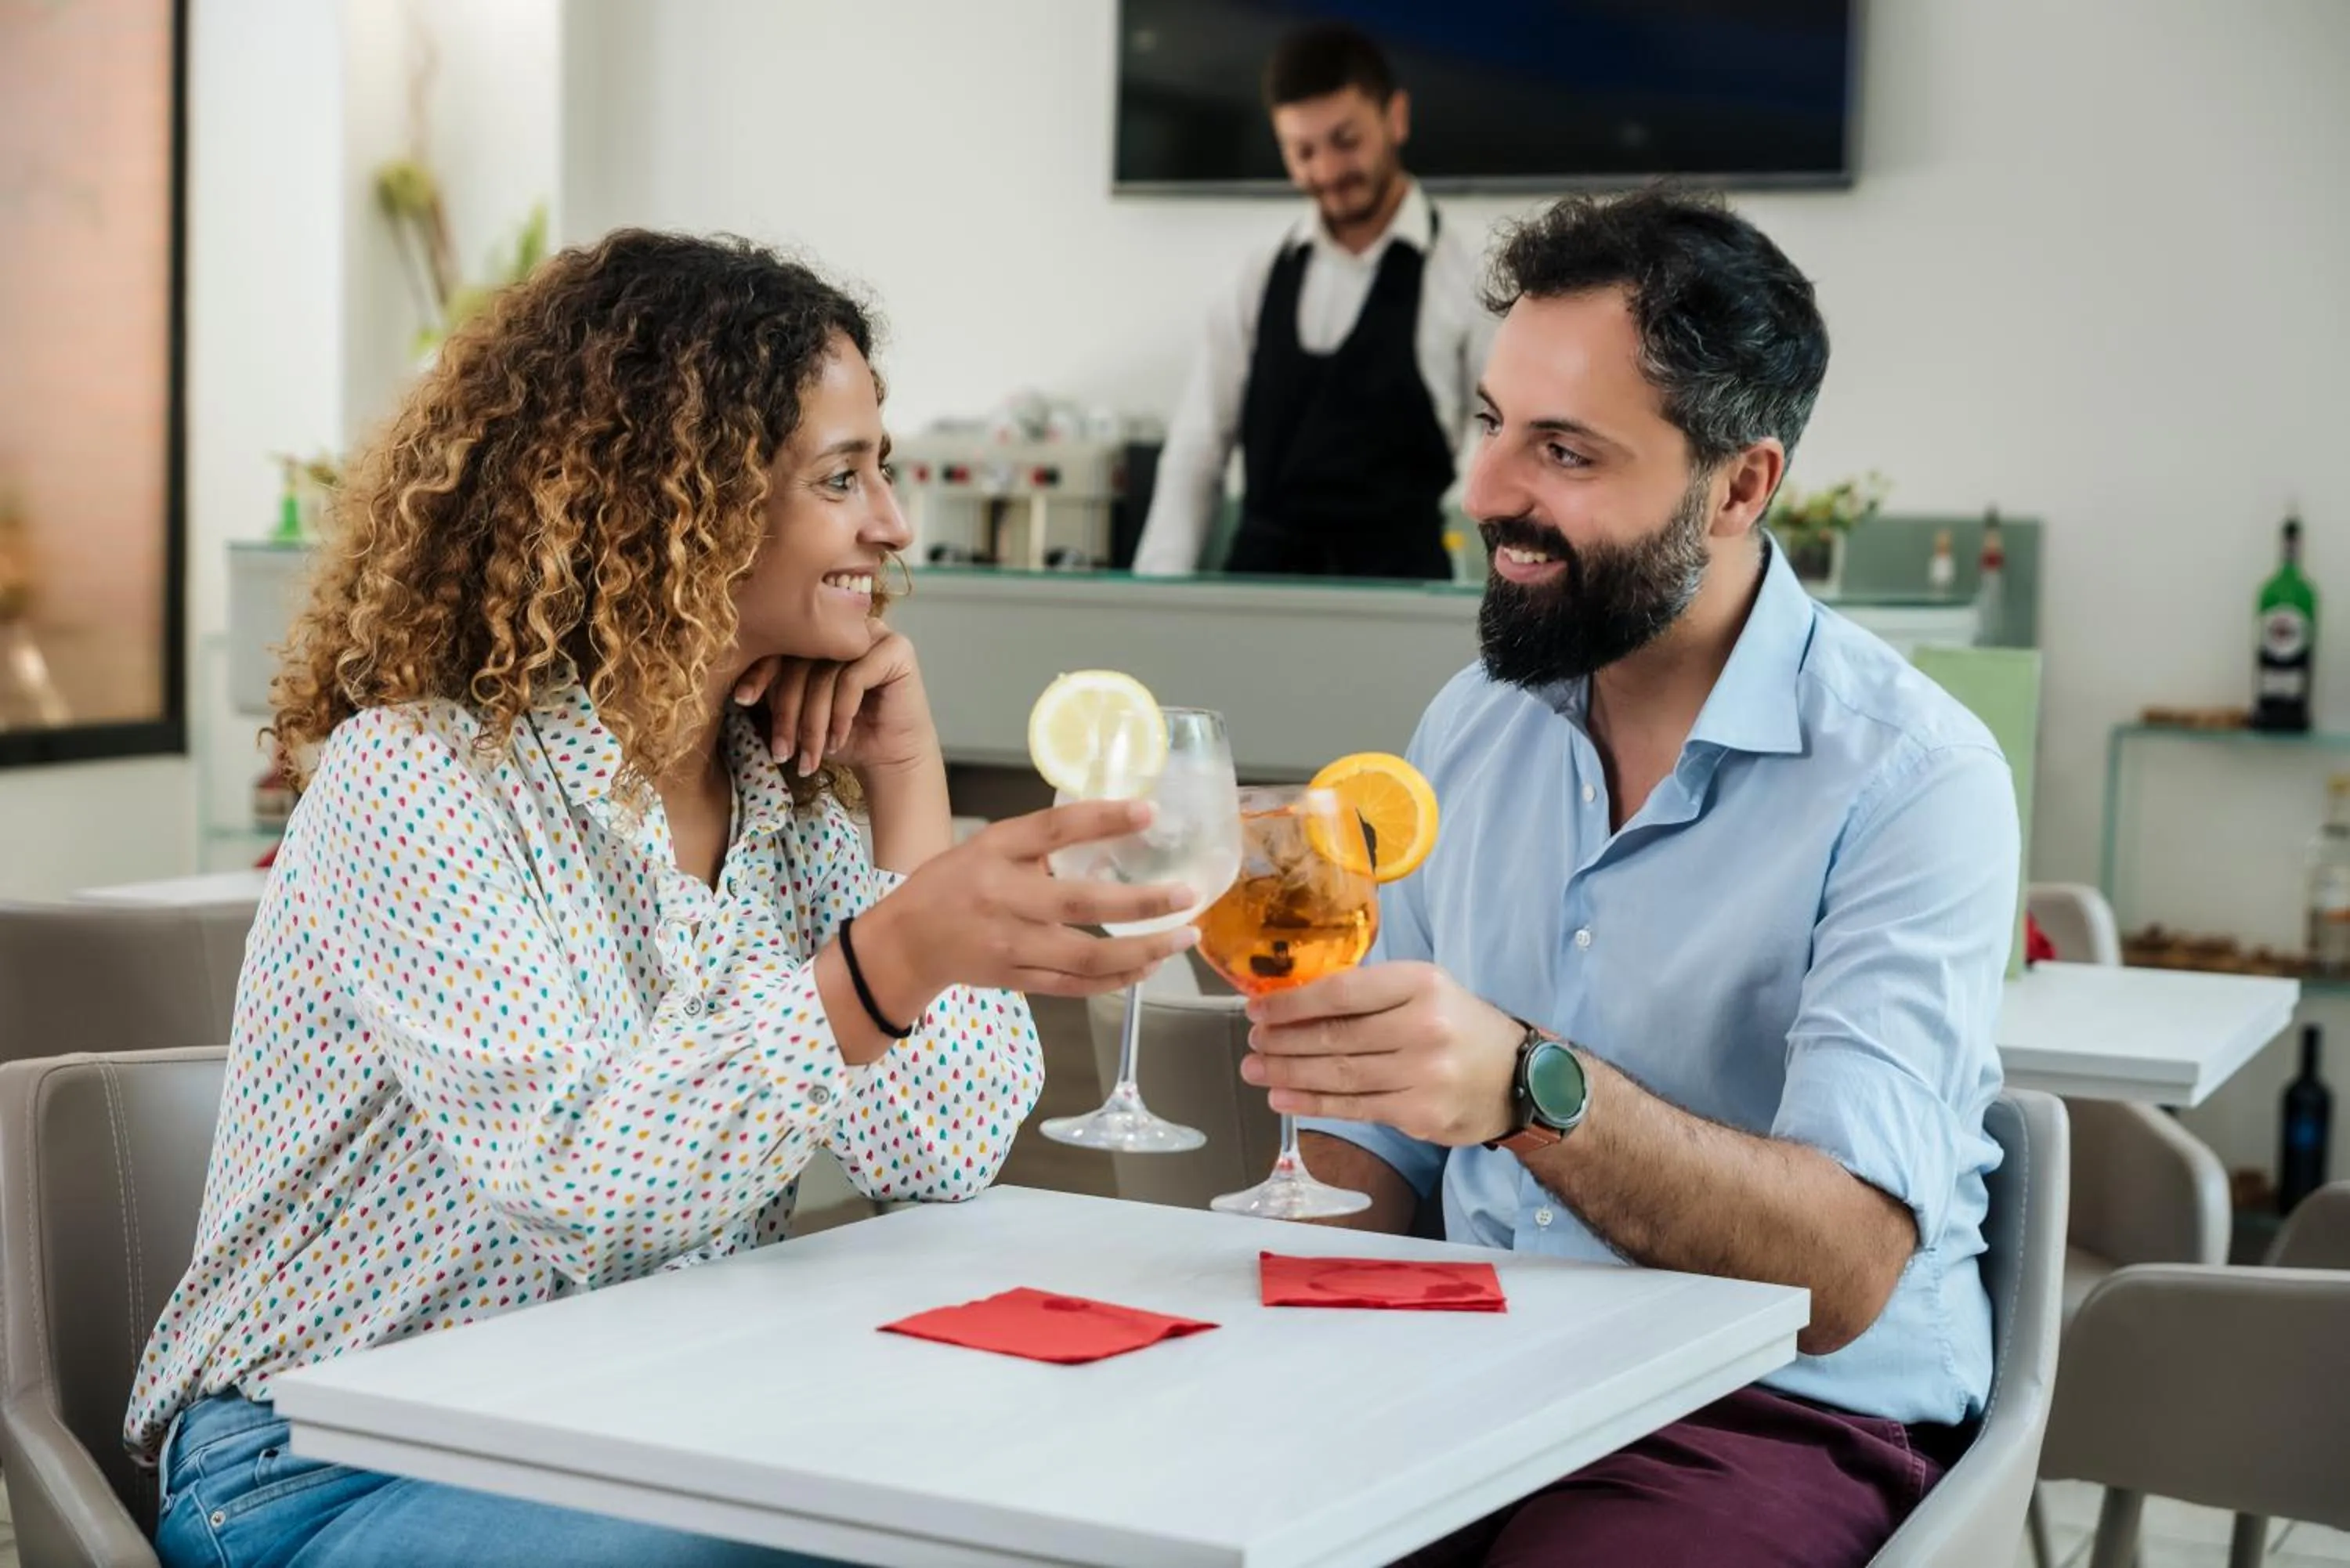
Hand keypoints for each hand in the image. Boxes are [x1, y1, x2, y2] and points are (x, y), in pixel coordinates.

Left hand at [735, 628, 937, 778]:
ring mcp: (874, 633)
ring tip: (811, 757)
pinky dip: (841, 715)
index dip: (761, 672)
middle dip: (788, 711)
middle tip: (783, 751)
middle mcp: (846, 625)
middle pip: (802, 659)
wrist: (888, 759)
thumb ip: (778, 687)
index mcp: (820, 630)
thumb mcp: (798, 708)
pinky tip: (837, 740)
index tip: (743, 700)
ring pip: (826, 673)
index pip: (782, 642)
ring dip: (814, 722)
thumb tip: (739, 686)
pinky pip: (854, 678)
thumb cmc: (841, 734)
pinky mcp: (896, 650)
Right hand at [855, 798, 1201, 1004]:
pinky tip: (1149, 966)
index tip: (1150, 811)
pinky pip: (1076, 986)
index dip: (1103, 819)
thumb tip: (1111, 826)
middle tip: (1187, 895)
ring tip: (1183, 937)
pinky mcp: (1017, 979)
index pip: (1054, 829)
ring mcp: (1011, 945)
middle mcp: (1004, 898)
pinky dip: (1117, 980)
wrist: (906, 943)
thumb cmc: (954, 884)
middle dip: (1142, 903)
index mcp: (996, 851)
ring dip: (1143, 951)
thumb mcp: (988, 846)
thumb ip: (1039, 842)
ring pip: (1087, 957)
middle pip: (1081, 903)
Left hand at [1240, 962, 1521, 1146]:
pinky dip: (1312, 1104)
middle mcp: (1424, 1027)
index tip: (1258, 1009)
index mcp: (1421, 983)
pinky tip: (1283, 1097)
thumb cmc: (1460, 1027)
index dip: (1292, 1003)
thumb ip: (1372, 993)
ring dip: (1287, 1073)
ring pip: (1338, 1075)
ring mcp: (1424, 1074)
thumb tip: (1296, 1002)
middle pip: (1335, 1036)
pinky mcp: (1420, 1114)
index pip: (1341, 992)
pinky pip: (1354, 1107)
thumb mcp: (1426, 990)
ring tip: (1255, 1070)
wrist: (1519, 1078)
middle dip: (1282, 1040)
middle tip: (1252, 1041)